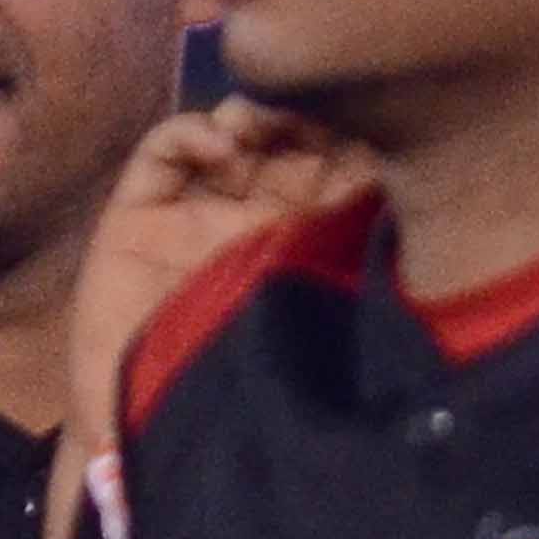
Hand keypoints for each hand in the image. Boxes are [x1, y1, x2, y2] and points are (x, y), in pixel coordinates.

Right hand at [66, 98, 378, 435]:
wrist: (143, 421)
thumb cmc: (231, 380)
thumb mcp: (310, 317)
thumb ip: (345, 263)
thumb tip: (400, 207)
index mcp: (295, 243)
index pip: (328, 170)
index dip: (345, 142)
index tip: (365, 137)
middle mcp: (246, 219)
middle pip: (281, 143)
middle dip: (301, 123)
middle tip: (313, 121)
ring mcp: (192, 211)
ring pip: (227, 134)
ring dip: (251, 117)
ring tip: (260, 130)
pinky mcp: (139, 212)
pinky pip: (162, 151)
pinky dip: (191, 133)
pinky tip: (218, 146)